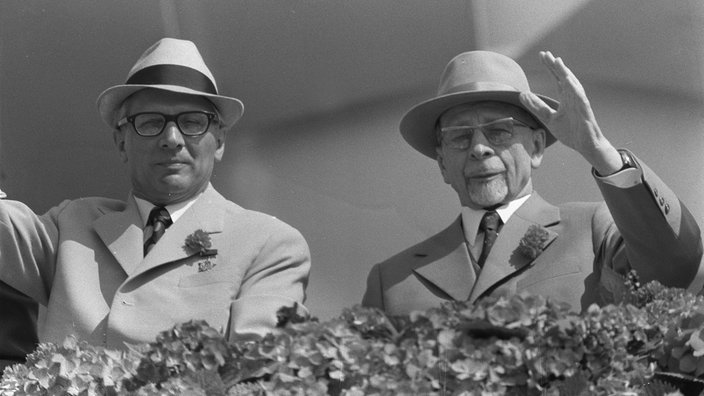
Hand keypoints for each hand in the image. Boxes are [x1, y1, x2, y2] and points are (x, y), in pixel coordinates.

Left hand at [519, 51, 621, 174]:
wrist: (585, 146)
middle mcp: (573, 97)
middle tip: (545, 54)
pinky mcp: (585, 110)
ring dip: (565, 73)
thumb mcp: (548, 118)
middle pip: (564, 77)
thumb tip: (523, 95)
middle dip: (555, 66)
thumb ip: (537, 107)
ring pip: (572, 84)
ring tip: (557, 61)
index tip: (542, 55)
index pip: (557, 79)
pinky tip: (568, 80)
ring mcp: (580, 102)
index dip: (550, 67)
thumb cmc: (570, 132)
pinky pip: (580, 97)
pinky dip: (574, 88)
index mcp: (566, 98)